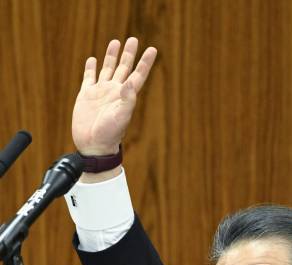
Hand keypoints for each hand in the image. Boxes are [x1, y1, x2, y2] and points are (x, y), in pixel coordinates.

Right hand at [72, 37, 156, 154]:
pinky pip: (89, 78)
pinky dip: (91, 68)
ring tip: (115, 42)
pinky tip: (93, 60)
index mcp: (125, 96)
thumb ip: (127, 100)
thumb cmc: (109, 135)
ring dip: (111, 56)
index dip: (145, 63)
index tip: (152, 50)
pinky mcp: (86, 95)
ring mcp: (100, 92)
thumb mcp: (121, 117)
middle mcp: (114, 91)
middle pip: (124, 68)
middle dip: (129, 54)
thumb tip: (129, 83)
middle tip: (133, 39)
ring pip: (107, 69)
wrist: (93, 146)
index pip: (138, 75)